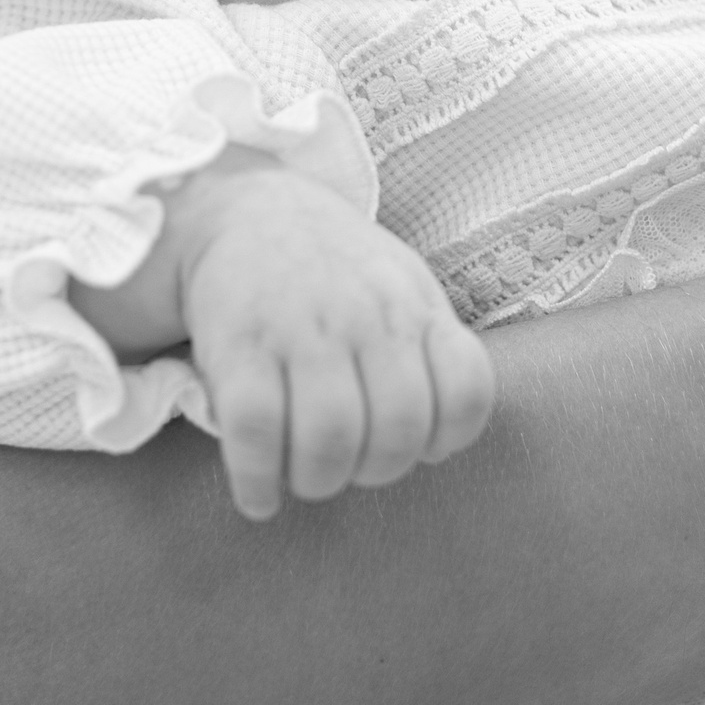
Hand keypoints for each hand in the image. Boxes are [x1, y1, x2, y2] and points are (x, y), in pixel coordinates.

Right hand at [171, 168, 496, 520]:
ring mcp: (301, 328)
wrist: (244, 209)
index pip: (466, 392)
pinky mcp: (238, 343)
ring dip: (320, 481)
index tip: (419, 447)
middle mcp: (365, 315)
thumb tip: (436, 443)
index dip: (447, 439)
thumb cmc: (333, 269)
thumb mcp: (401, 286)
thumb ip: (428, 352)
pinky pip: (256, 430)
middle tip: (352, 468)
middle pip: (398, 429)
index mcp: (414, 306)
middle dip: (376, 471)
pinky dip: (258, 480)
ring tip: (306, 478)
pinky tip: (259, 495)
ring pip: (330, 439)